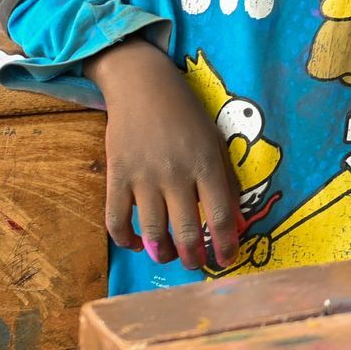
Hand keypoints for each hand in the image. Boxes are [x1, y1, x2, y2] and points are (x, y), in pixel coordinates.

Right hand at [88, 39, 242, 270]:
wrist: (143, 85)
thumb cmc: (187, 113)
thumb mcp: (215, 141)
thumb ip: (225, 180)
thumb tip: (234, 222)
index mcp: (206, 163)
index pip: (220, 215)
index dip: (225, 244)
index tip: (226, 260)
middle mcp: (176, 173)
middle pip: (187, 230)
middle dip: (193, 257)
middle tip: (195, 265)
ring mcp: (144, 176)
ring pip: (152, 231)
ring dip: (161, 252)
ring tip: (167, 256)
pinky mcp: (117, 175)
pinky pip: (116, 219)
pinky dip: (125, 239)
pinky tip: (136, 243)